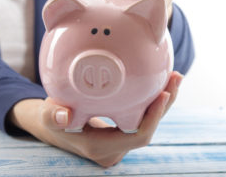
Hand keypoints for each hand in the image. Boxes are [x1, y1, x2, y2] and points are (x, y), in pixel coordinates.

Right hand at [9, 71, 182, 167]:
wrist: (55, 126)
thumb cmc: (53, 119)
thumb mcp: (49, 116)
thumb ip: (52, 116)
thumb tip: (63, 116)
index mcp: (101, 147)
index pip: (137, 136)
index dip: (153, 117)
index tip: (163, 92)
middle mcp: (115, 149)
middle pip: (149, 129)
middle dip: (164, 105)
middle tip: (176, 77)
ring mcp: (120, 143)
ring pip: (148, 123)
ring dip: (163, 101)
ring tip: (174, 76)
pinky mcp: (122, 133)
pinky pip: (142, 118)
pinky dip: (152, 102)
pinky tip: (159, 82)